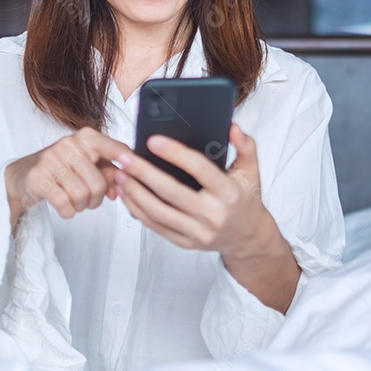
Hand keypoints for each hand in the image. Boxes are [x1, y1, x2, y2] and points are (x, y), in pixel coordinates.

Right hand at [5, 127, 132, 224]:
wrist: (23, 174)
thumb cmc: (62, 168)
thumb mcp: (87, 164)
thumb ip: (108, 172)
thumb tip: (121, 187)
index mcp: (85, 137)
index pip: (114, 148)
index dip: (127, 162)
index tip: (131, 173)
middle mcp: (69, 144)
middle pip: (98, 184)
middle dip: (96, 199)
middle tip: (88, 200)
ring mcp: (51, 159)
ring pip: (81, 195)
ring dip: (81, 206)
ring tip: (74, 201)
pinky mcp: (38, 177)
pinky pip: (63, 203)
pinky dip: (67, 211)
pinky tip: (64, 206)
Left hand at [113, 122, 274, 259]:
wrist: (248, 239)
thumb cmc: (246, 199)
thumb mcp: (252, 171)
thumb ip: (245, 146)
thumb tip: (232, 127)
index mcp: (230, 193)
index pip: (200, 169)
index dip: (176, 153)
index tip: (153, 140)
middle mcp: (213, 215)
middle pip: (171, 192)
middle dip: (143, 173)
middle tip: (123, 157)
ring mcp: (198, 232)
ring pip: (158, 212)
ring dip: (134, 192)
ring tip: (118, 174)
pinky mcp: (185, 243)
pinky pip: (156, 226)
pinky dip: (137, 210)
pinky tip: (126, 194)